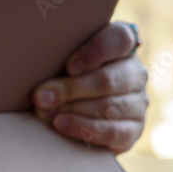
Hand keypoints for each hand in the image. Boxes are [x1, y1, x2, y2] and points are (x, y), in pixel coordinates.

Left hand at [32, 22, 147, 153]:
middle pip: (108, 79)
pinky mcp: (134, 130)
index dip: (94, 52)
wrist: (82, 106)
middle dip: (71, 89)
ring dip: (72, 110)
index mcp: (123, 46)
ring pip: (108, 106)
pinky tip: (60, 124)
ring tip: (44, 112)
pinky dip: (83, 128)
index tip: (68, 66)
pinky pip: (112, 131)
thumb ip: (59, 55)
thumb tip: (34, 67)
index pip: (119, 39)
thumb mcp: (66, 57)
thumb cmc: (67, 72)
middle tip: (40, 96)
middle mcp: (135, 73)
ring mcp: (138, 103)